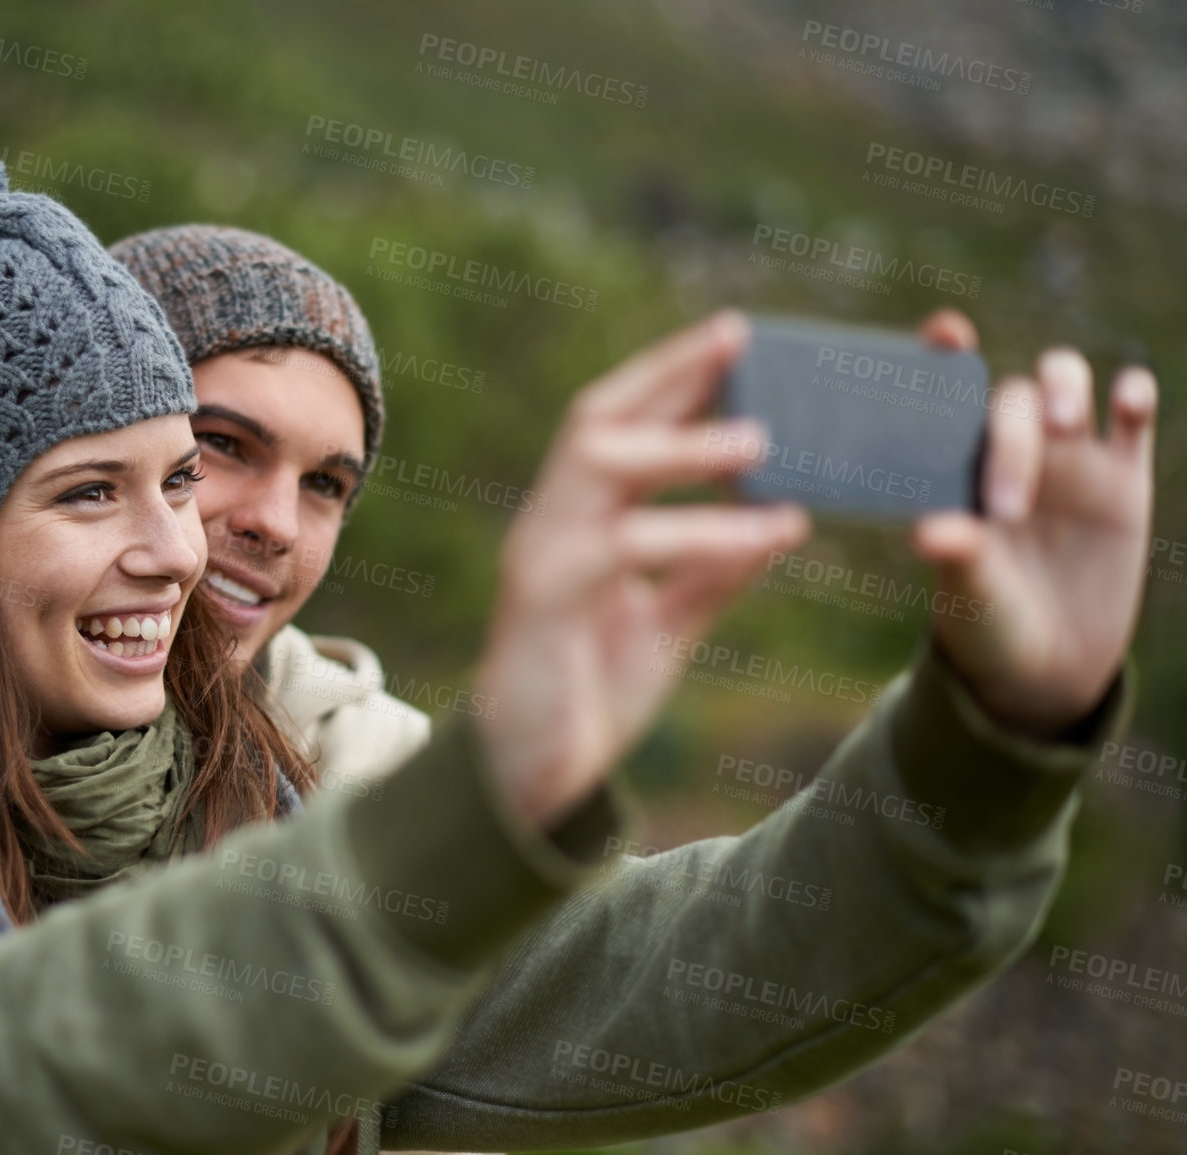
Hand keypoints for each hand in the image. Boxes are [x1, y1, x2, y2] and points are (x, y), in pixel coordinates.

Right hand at [473, 311, 810, 826]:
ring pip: (598, 466)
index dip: (670, 374)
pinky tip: (771, 532)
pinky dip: (702, 532)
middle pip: (596, 418)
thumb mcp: (666, 622)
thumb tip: (783, 518)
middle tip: (740, 341)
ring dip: (682, 445)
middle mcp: (547, 521)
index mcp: (573, 520)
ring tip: (763, 438)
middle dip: (668, 373)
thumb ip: (713, 571)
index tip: (737, 335)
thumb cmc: (588, 693)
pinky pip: (626, 547)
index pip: (615, 422)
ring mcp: (539, 555)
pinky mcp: (544, 600)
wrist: (527, 777)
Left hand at [912, 317, 1156, 739]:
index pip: (943, 395)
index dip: (943, 353)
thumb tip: (930, 530)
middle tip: (1010, 505)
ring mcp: (1067, 457)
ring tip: (1061, 425)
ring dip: (1062, 386)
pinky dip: (1133, 396)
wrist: (1046, 666)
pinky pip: (1131, 418)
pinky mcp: (1123, 476)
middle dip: (1010, 432)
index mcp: (953, 467)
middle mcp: (1007, 450)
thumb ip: (958, 556)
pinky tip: (1128, 401)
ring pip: (1065, 381)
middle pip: (1008, 396)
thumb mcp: (969, 596)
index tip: (947, 331)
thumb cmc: (987, 624)